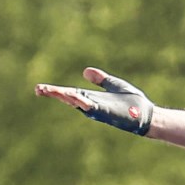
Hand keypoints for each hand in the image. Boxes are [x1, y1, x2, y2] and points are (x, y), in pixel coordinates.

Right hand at [35, 68, 155, 135]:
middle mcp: (91, 105)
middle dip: (54, 94)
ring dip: (64, 96)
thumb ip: (100, 79)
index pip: (69, 93)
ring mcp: (98, 110)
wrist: (146, 114)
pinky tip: (75, 98)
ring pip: (77, 102)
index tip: (39, 88)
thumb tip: (85, 71)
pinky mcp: (107, 113)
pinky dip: (84, 103)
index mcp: (90, 98)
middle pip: (68, 98)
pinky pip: (92, 108)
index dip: (55, 91)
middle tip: (38, 89)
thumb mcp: (113, 85)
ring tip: (49, 90)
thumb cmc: (131, 102)